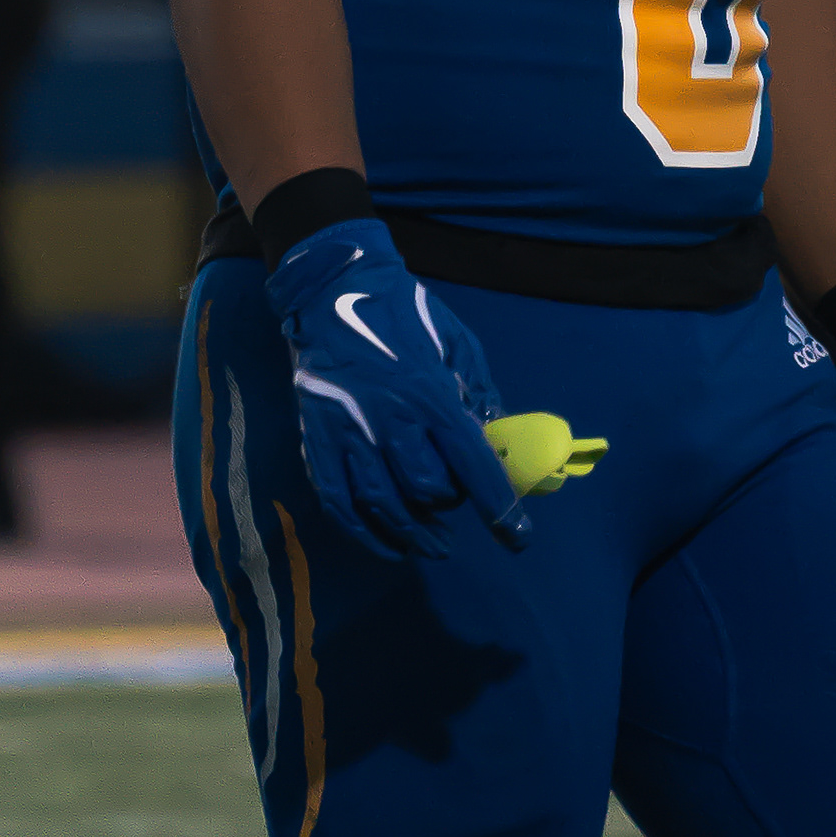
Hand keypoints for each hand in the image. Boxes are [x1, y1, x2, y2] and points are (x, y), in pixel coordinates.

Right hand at [262, 217, 526, 560]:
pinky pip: (339, 501)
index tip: (518, 538)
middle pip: (427, 489)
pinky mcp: (318, 440)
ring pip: (384, 504)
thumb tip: (499, 441)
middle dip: (449, 505)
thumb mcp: (458, 343)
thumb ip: (479, 393)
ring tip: (434, 545)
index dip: (499, 507)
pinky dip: (364, 532)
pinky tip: (386, 545)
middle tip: (455, 503)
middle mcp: (392, 419)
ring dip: (414, 534)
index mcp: (431, 393)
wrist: (331, 290)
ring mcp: (349, 432)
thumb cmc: (404, 315)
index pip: (473, 463)